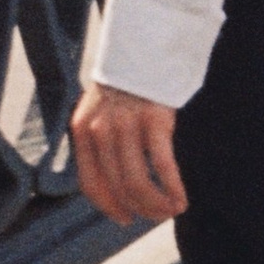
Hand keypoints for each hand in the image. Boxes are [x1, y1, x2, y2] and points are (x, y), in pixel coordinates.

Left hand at [72, 81, 187, 225]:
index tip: (126, 218)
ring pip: (139, 183)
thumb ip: (100, 142)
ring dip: (158, 204)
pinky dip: (173, 188)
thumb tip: (115, 187)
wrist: (143, 45)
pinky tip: (182, 199)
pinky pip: (163, 166)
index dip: (109, 206)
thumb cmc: (125, 83)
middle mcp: (100, 130)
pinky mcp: (155, 119)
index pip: (91, 184)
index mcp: (82, 130)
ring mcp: (127, 124)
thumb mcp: (99, 110)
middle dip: (141, 209)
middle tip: (157, 215)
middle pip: (119, 187)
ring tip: (172, 209)